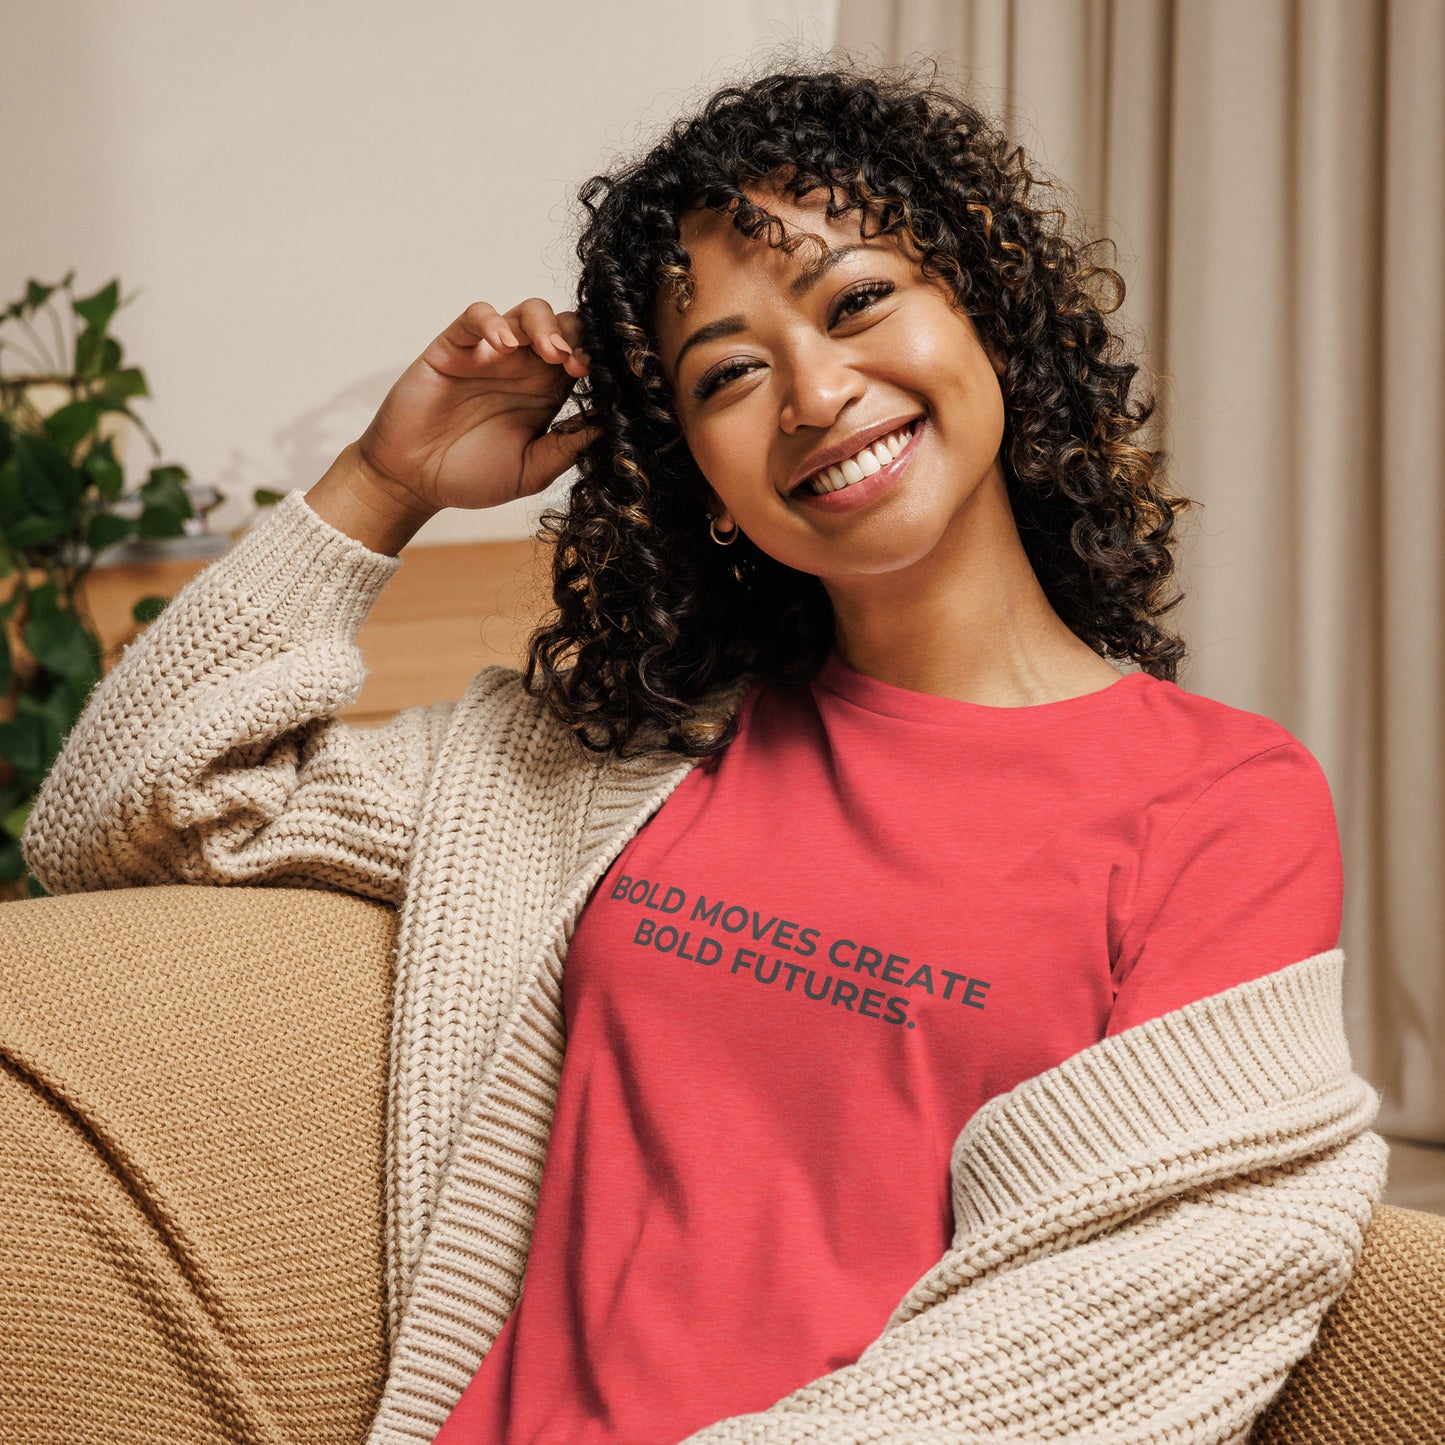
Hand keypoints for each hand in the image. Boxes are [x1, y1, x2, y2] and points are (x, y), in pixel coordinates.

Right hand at [353, 299, 597, 512]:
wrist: (414, 481)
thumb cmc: (471, 476)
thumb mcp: (530, 472)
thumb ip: (566, 449)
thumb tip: (607, 426)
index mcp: (546, 393)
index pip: (582, 358)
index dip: (596, 361)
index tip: (601, 380)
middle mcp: (523, 368)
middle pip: (563, 326)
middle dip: (577, 337)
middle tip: (578, 364)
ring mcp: (489, 354)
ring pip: (526, 312)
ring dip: (545, 325)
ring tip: (551, 352)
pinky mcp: (454, 347)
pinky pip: (475, 316)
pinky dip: (492, 321)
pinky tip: (503, 344)